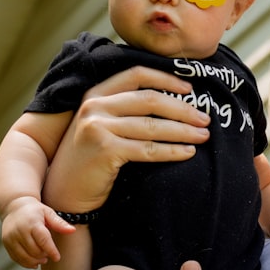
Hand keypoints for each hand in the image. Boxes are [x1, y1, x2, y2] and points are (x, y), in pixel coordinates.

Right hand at [0, 196, 74, 268]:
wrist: (14, 207)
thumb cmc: (35, 210)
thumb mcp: (48, 213)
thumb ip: (59, 223)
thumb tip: (73, 230)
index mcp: (32, 222)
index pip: (43, 240)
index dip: (51, 251)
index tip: (57, 258)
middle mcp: (20, 230)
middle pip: (34, 250)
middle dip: (44, 255)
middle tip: (48, 255)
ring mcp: (11, 237)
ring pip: (25, 257)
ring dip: (35, 261)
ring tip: (42, 259)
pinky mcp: (6, 243)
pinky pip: (16, 258)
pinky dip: (25, 263)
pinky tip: (33, 262)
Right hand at [42, 66, 211, 212]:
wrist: (64, 193)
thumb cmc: (90, 159)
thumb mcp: (100, 125)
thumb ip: (124, 109)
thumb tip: (172, 101)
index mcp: (96, 93)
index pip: (137, 75)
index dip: (166, 79)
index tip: (190, 89)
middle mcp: (95, 106)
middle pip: (150, 100)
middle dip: (182, 109)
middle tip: (205, 118)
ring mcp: (98, 127)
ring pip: (152, 125)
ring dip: (183, 131)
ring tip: (203, 136)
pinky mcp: (104, 150)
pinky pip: (148, 149)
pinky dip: (172, 151)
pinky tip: (188, 153)